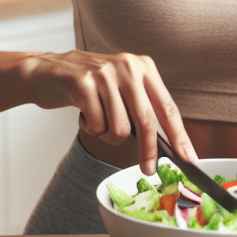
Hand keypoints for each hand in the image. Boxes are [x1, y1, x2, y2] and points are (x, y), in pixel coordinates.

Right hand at [24, 50, 196, 174]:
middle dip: (149, 151)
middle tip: (148, 170)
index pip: (167, 107)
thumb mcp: (122, 88)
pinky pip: (97, 124)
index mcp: (143, 67)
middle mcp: (127, 66)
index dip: (179, 136)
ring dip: (109, 135)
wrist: (48, 71)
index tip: (189, 160)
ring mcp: (104, 73)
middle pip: (147, 121)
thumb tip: (170, 146)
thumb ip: (143, 107)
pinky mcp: (83, 83)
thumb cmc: (90, 86)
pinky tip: (85, 115)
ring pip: (120, 128)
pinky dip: (92, 128)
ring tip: (99, 120)